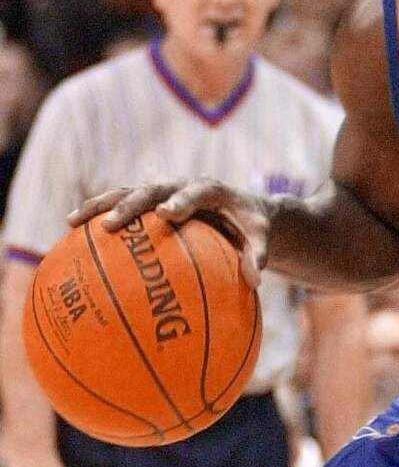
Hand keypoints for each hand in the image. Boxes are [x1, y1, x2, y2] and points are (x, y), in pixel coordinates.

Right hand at [67, 179, 272, 287]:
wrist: (242, 208)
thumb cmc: (251, 225)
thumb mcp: (260, 236)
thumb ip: (258, 254)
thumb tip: (256, 281)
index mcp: (211, 190)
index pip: (195, 192)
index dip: (181, 200)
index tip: (167, 213)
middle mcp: (182, 185)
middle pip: (152, 190)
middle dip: (131, 205)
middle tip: (111, 224)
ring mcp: (162, 191)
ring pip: (127, 192)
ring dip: (101, 205)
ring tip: (72, 221)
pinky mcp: (148, 201)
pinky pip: (120, 205)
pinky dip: (97, 215)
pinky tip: (70, 234)